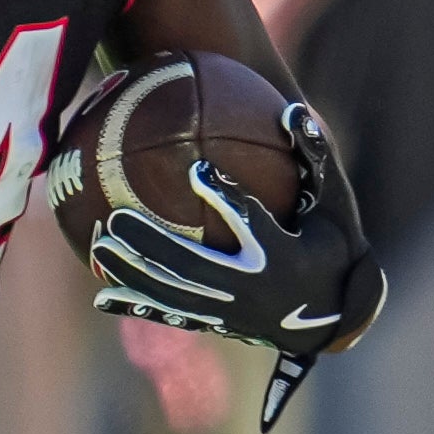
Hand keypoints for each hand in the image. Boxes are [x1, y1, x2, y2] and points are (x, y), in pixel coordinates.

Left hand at [85, 100, 387, 431]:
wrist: (331, 315)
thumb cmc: (331, 246)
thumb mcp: (333, 203)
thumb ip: (314, 158)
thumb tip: (292, 110)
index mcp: (280, 255)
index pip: (250, 222)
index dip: (224, 196)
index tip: (198, 168)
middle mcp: (251, 289)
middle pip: (194, 266)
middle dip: (154, 245)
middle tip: (116, 219)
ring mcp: (229, 311)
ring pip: (176, 294)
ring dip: (136, 273)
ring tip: (99, 246)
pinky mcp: (217, 323)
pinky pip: (173, 314)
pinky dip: (139, 306)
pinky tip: (101, 295)